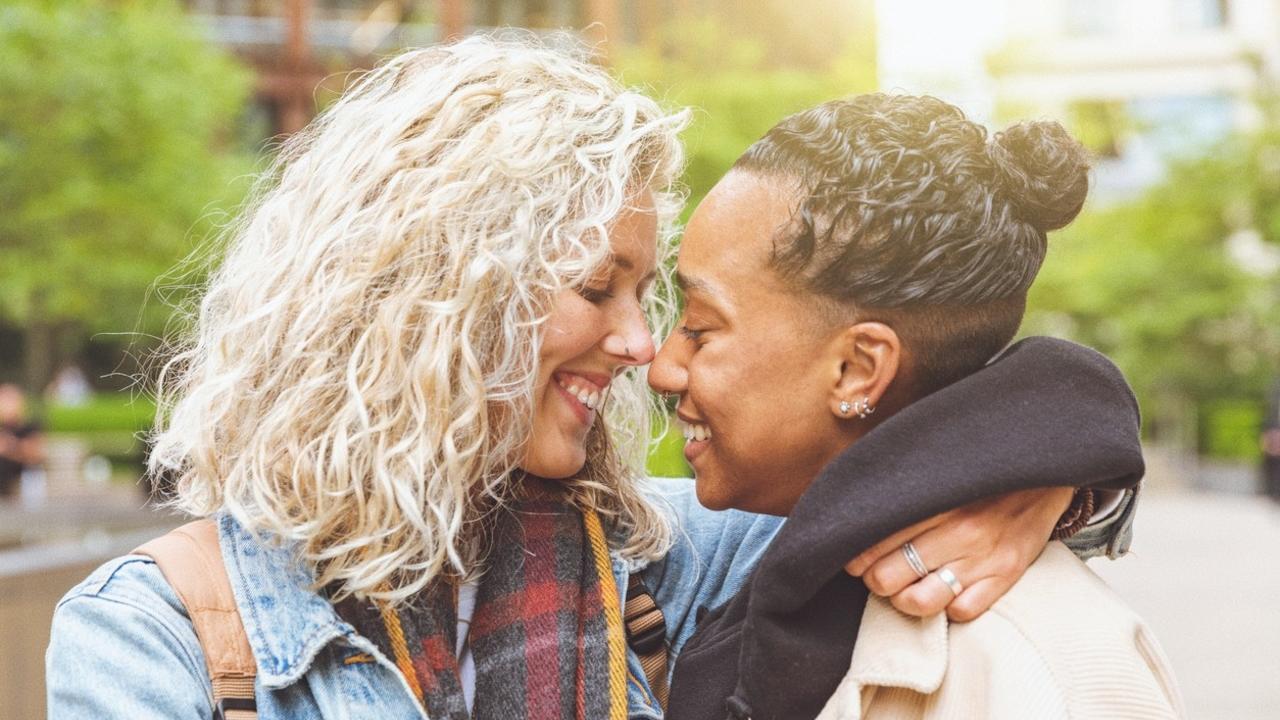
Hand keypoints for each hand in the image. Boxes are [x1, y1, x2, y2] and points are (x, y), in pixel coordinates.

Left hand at [844, 486, 1072, 621]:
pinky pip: (962, 612)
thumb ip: (902, 486)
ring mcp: (982, 558)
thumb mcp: (938, 468)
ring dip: (906, 600)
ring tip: (908, 588)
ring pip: (920, 602)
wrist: (1043, 473)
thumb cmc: (979, 475)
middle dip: (877, 580)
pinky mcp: (1006, 577)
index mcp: (935, 501)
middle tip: (881, 573)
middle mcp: (958, 531)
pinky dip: (949, 607)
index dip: (856, 557)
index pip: (874, 542)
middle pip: (887, 577)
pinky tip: (946, 591)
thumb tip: (855, 500)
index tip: (856, 558)